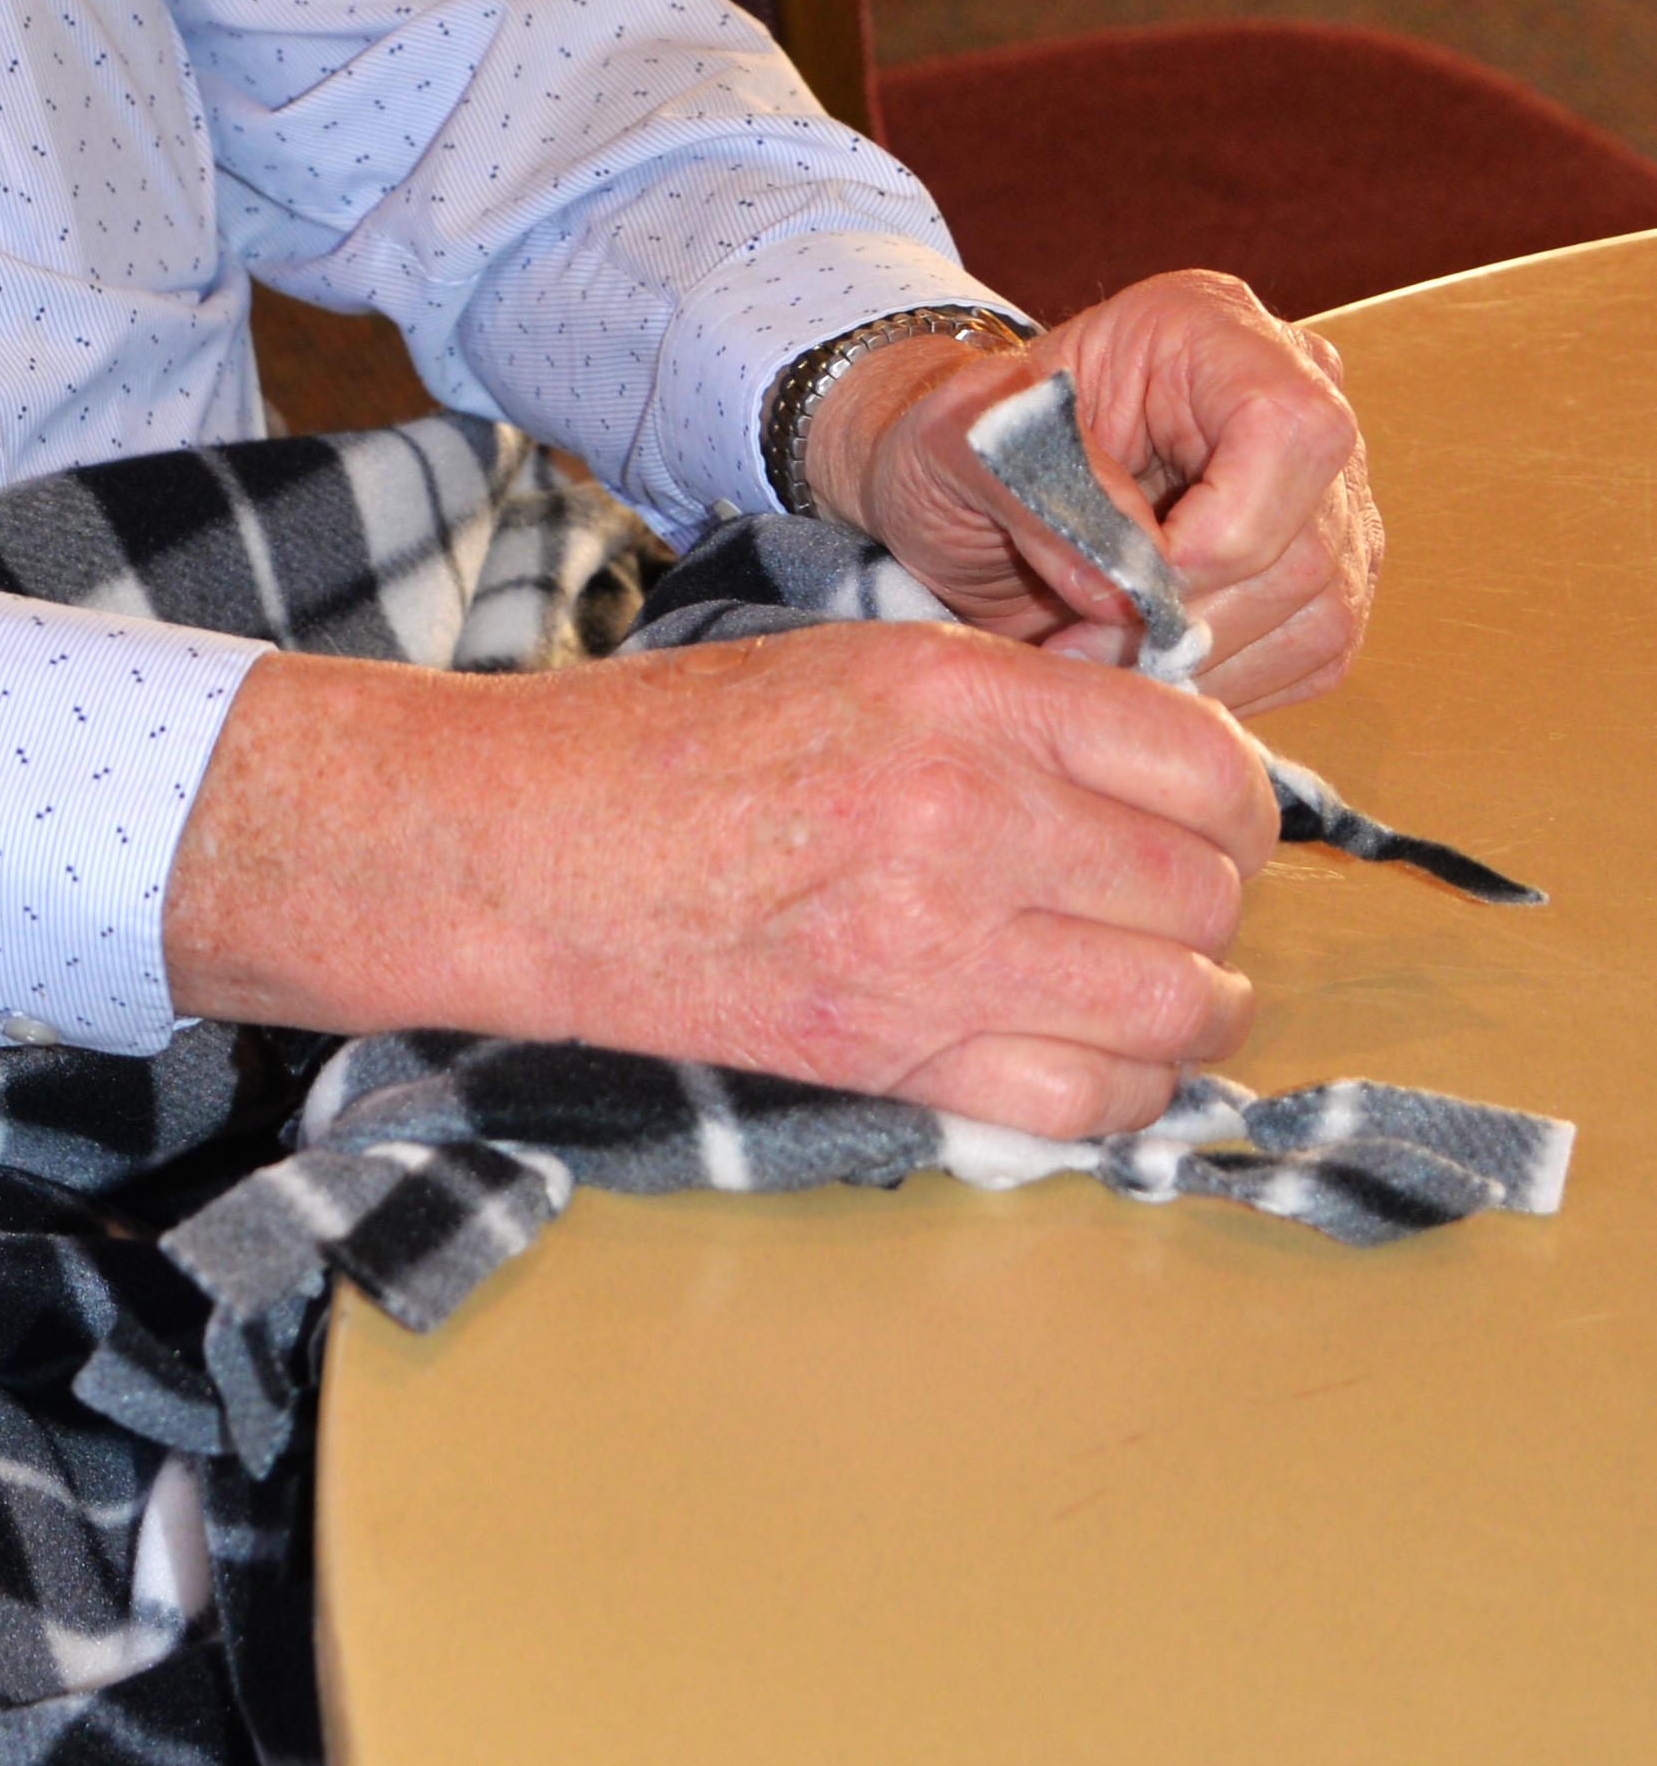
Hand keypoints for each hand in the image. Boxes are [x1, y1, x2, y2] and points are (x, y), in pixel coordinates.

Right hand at [161, 612, 1277, 1140]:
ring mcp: (933, 949)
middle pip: (1204, 891)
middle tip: (1175, 912)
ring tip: (1162, 997)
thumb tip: (1156, 761)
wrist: (528, 847)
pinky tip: (1098, 1064)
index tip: (1212, 823)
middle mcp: (969, 819)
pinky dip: (1120, 1095)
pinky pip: (1084, 1103)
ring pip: (1173, 1006)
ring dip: (1192, 1009)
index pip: (1204, 762)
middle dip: (1213, 909)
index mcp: (965, 699)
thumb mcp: (860, 661)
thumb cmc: (675, 743)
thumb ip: (1014, 707)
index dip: (1236, 804)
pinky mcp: (891, 1056)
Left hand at [800, 271, 1379, 712]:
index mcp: (1211, 329)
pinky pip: (1313, 657)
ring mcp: (1327, 494)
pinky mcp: (1327, 578)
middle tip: (1075, 649)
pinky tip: (1140, 670)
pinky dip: (1221, 684)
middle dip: (1185, 622)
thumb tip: (1123, 589)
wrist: (969, 491)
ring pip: (1320, 616)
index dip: (1221, 529)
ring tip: (1092, 662)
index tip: (1121, 584)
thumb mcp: (950, 442)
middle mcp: (1296, 399)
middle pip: (1307, 546)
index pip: (1292, 426)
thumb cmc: (965, 446)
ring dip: (1197, 666)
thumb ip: (1029, 488)